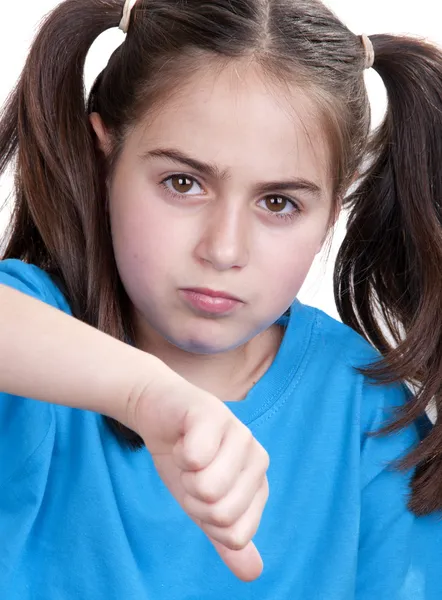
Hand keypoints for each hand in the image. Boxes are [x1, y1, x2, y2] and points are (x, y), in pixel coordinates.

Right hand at [127, 364, 269, 581]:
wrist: (159, 414)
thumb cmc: (185, 459)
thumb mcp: (202, 504)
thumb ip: (224, 536)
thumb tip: (253, 574)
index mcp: (259, 484)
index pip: (235, 534)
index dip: (204, 518)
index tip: (200, 492)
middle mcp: (257, 458)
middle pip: (221, 513)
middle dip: (192, 497)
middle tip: (192, 470)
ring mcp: (239, 433)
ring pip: (208, 488)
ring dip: (184, 475)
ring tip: (188, 454)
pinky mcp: (214, 414)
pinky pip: (195, 457)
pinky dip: (177, 453)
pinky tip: (183, 436)